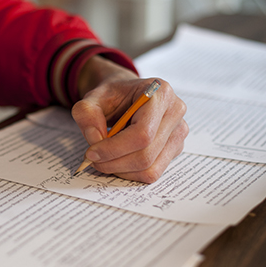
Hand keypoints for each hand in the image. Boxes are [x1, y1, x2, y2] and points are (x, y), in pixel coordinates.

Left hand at [71, 56, 187, 182]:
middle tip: (93, 159)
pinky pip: (153, 172)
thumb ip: (87, 113)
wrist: (128, 96)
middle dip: (114, 162)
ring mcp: (178, 132)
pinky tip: (118, 161)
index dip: (114, 148)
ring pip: (150, 168)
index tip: (91, 152)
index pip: (142, 133)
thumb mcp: (93, 97)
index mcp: (160, 93)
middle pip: (146, 154)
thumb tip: (95, 139)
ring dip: (121, 170)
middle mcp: (175, 112)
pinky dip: (130, 173)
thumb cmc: (114, 96)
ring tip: (104, 159)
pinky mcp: (175, 148)